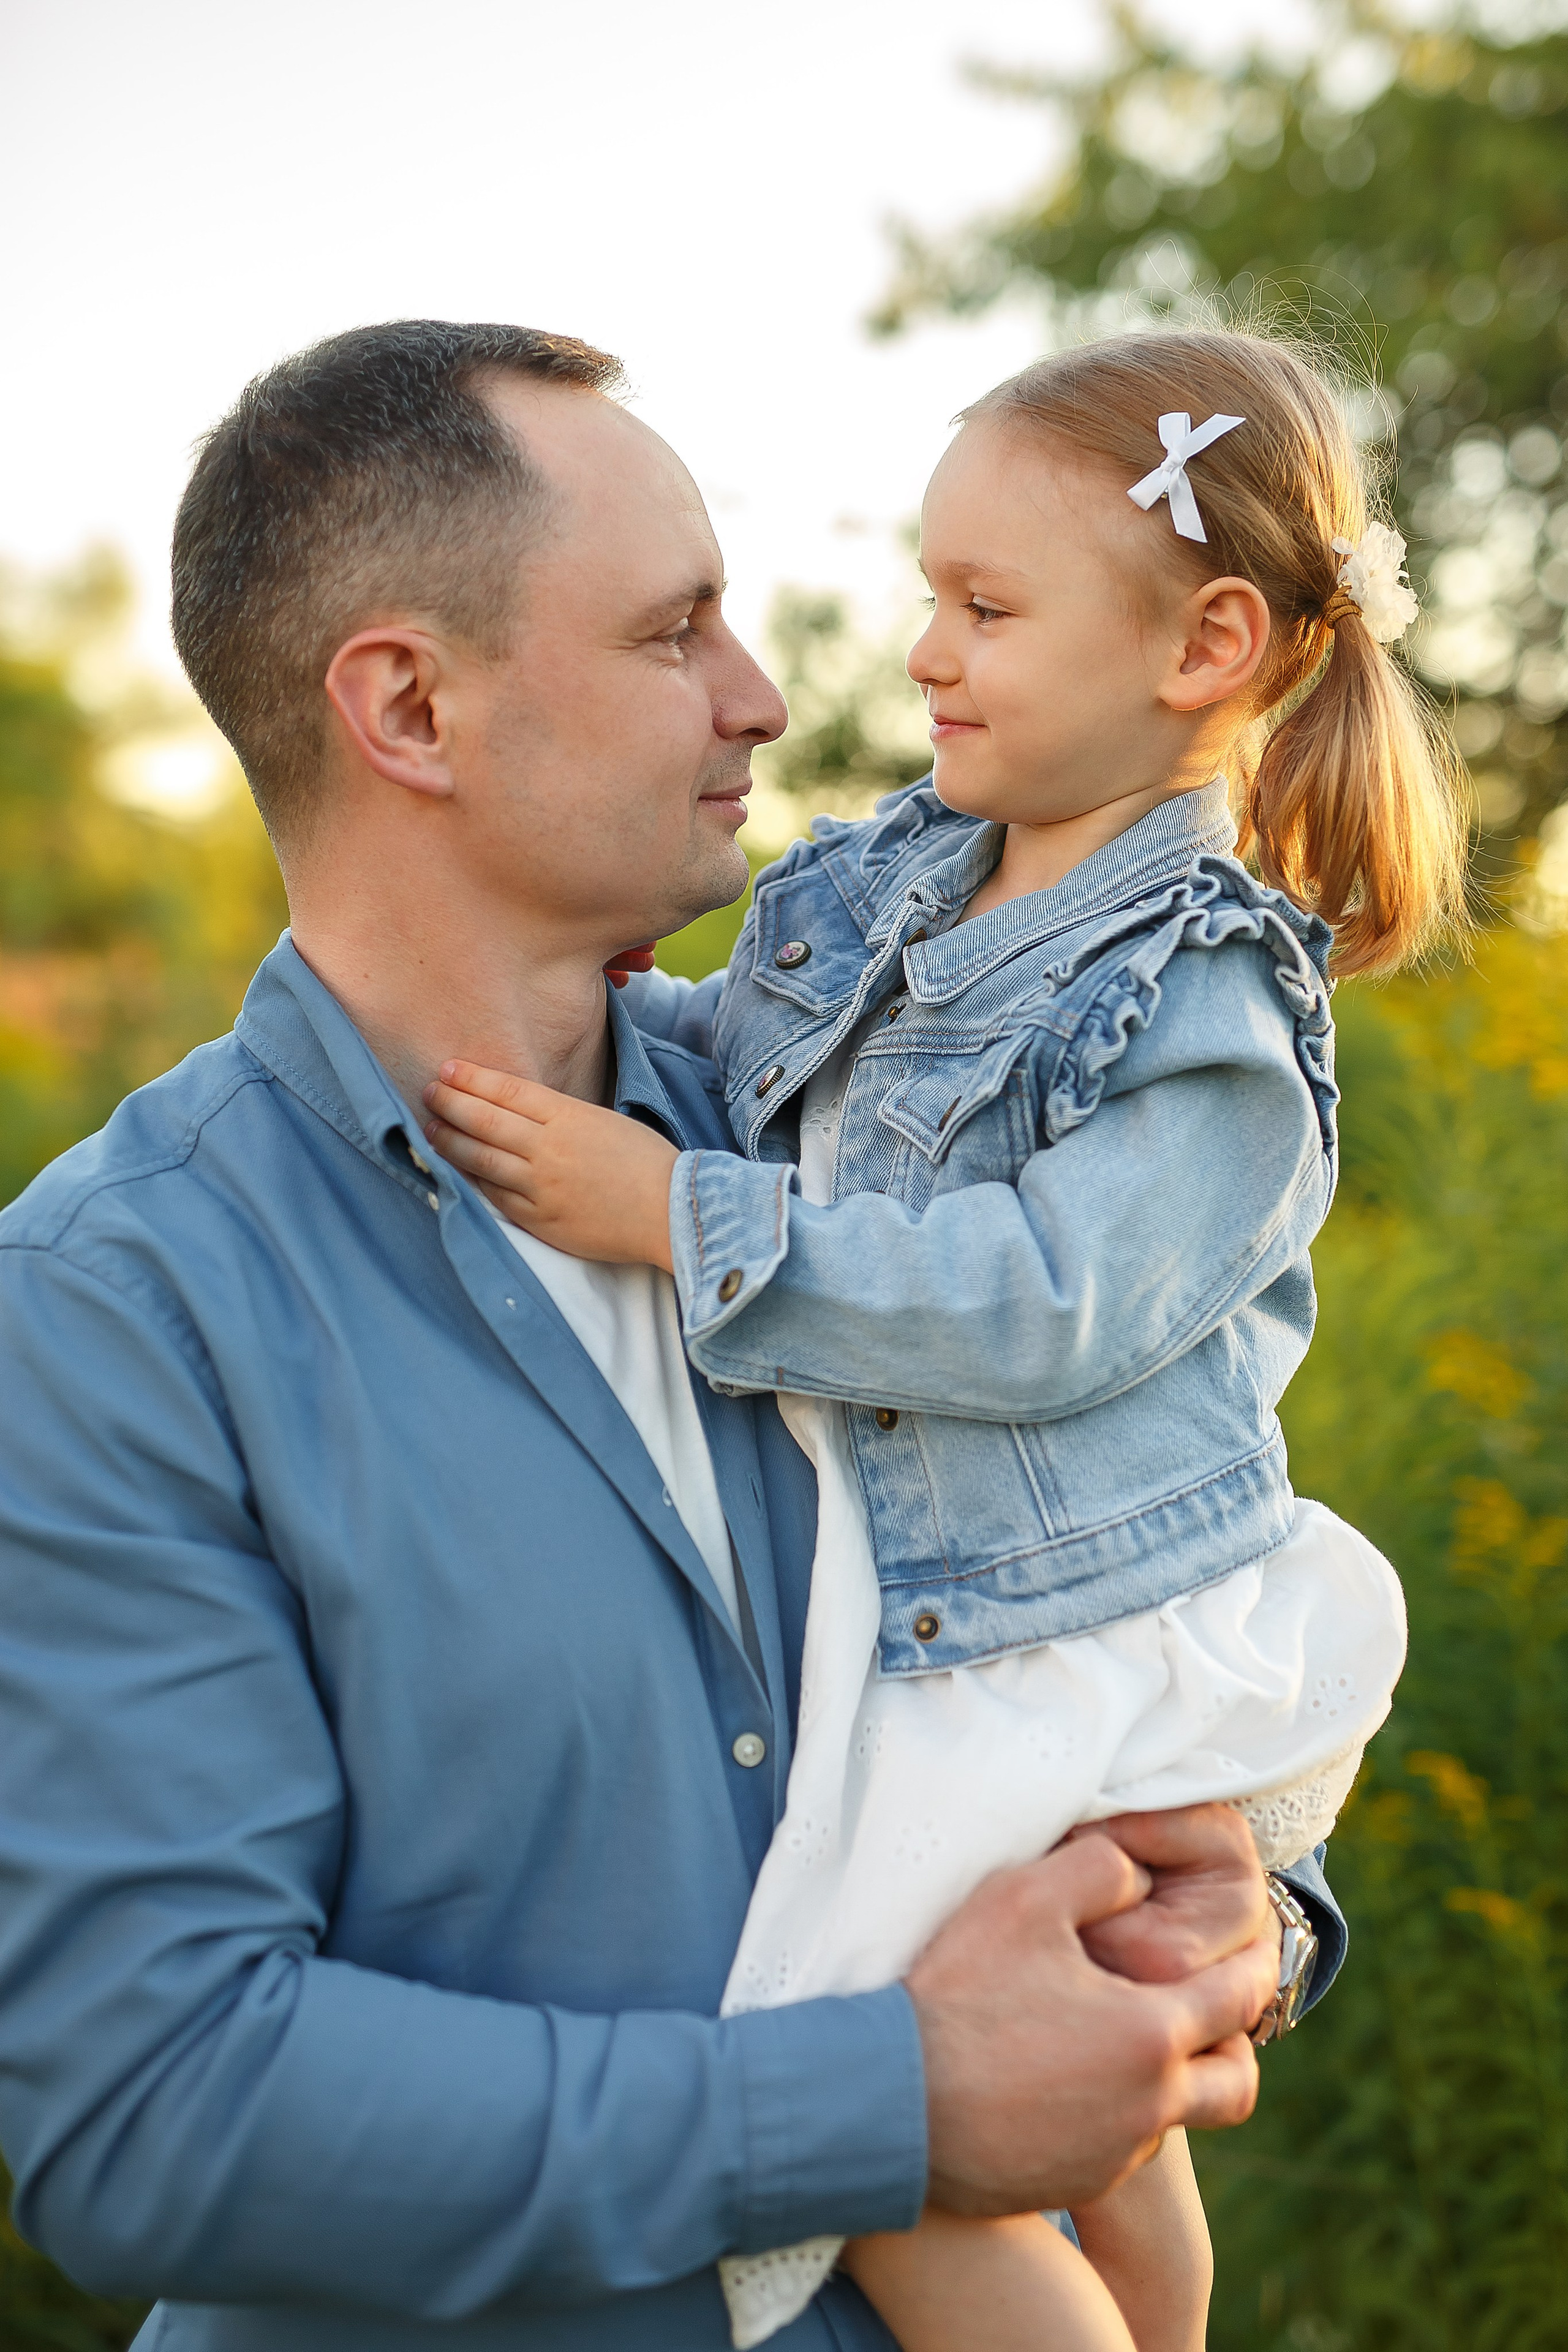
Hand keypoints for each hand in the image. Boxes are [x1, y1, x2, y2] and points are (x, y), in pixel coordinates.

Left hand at [423, 1063, 677, 1268]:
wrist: (673, 1212)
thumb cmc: (647, 1163)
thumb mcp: (604, 1121)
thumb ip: (560, 1117)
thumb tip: (515, 1112)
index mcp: (569, 1116)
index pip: (508, 1090)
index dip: (472, 1079)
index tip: (448, 1069)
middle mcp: (549, 1149)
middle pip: (485, 1121)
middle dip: (450, 1104)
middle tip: (429, 1092)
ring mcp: (542, 1187)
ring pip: (481, 1159)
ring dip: (450, 1142)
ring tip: (430, 1129)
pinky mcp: (541, 1220)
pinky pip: (496, 1198)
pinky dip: (472, 1181)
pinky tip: (458, 1170)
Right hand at [906, 1833, 1276, 2216]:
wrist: (887, 2104)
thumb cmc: (959, 1994)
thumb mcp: (1025, 1897)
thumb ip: (1099, 1866)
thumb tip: (1140, 1874)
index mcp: (1151, 2035)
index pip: (1239, 1998)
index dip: (1256, 1964)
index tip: (1259, 1945)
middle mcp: (1147, 2108)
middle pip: (1237, 2084)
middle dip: (1238, 2042)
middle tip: (1214, 2009)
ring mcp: (1110, 2155)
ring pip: (1176, 2118)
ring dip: (1171, 2079)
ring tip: (1131, 2037)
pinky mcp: (1071, 2185)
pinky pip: (1118, 2147)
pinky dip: (1114, 2112)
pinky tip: (1068, 2077)